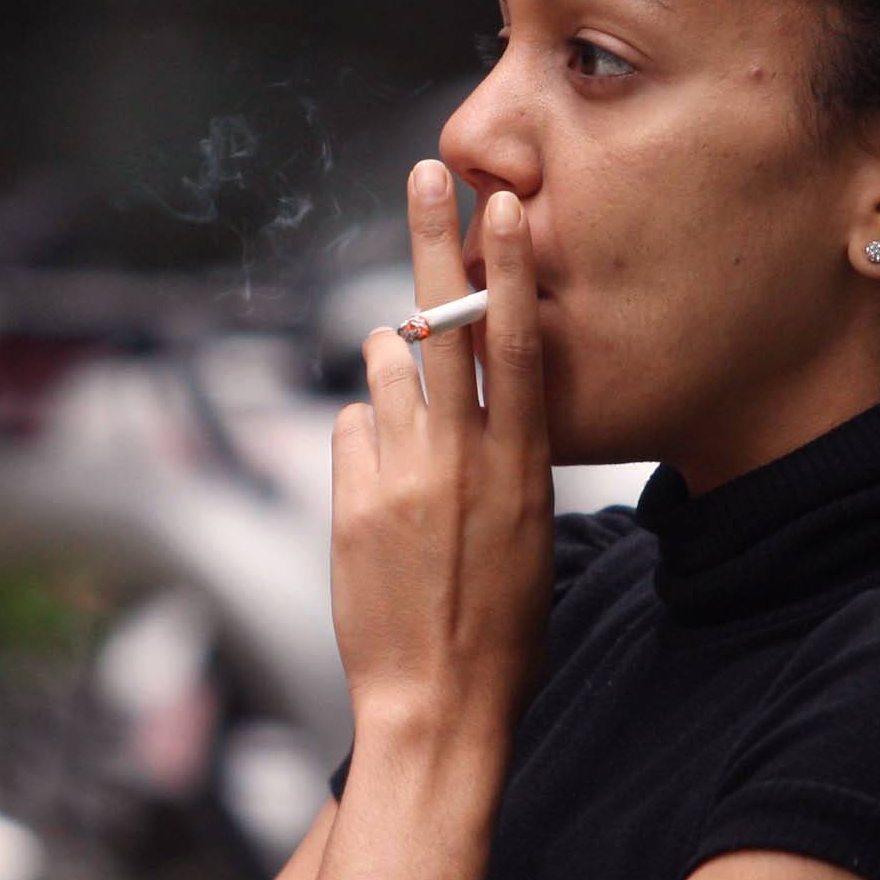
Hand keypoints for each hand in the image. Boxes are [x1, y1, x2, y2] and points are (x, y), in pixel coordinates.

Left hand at [330, 161, 552, 730]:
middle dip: (433, 239)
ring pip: (384, 369)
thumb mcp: (529, 531)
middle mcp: (460, 459)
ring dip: (392, 369)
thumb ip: (499, 454)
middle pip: (443, 323)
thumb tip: (452, 393)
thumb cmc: (501, 628)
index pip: (515, 345)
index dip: (506, 269)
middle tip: (426, 173)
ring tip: (411, 431)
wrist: (438, 706)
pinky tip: (380, 493)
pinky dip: (362, 441)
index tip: (502, 205)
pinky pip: (350, 430)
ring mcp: (399, 477)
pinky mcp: (350, 501)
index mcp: (522, 466)